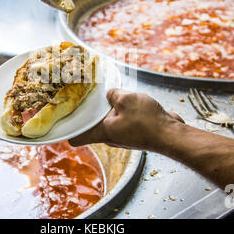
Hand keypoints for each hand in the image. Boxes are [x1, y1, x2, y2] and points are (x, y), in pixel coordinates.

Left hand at [69, 89, 184, 151]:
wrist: (171, 134)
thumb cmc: (147, 121)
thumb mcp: (126, 99)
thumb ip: (113, 94)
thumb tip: (110, 94)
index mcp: (102, 132)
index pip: (77, 138)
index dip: (68, 131)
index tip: (62, 120)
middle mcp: (111, 137)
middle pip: (93, 127)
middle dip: (90, 113)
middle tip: (86, 96)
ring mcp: (124, 136)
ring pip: (110, 122)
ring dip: (109, 109)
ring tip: (110, 94)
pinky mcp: (136, 133)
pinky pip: (125, 120)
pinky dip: (124, 111)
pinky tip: (129, 99)